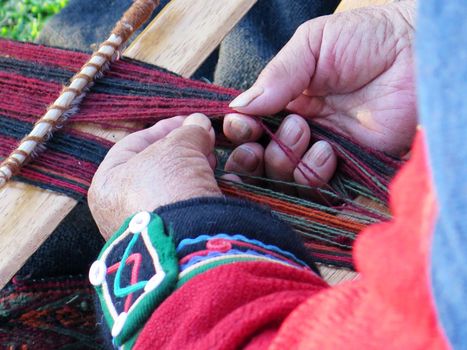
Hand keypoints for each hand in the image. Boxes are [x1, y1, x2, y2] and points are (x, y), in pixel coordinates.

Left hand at [88, 114, 220, 238]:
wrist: (185, 243)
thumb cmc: (168, 188)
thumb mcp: (178, 147)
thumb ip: (188, 131)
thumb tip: (200, 124)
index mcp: (107, 183)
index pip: (134, 144)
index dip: (165, 128)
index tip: (190, 122)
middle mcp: (119, 210)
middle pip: (156, 167)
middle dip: (184, 151)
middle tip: (205, 142)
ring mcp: (146, 229)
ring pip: (173, 189)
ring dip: (195, 172)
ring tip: (214, 163)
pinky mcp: (171, 242)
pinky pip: (186, 210)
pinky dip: (202, 196)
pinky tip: (221, 185)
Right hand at [223, 1, 416, 191]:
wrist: (415, 51)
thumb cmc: (366, 39)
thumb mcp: (313, 44)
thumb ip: (276, 76)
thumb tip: (238, 108)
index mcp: (284, 100)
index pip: (249, 127)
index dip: (239, 133)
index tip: (242, 127)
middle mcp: (299, 129)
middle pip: (260, 160)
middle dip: (253, 157)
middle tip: (260, 142)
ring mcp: (321, 150)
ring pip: (284, 177)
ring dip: (285, 160)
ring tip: (304, 129)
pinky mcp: (347, 167)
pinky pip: (318, 188)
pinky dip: (313, 173)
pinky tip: (326, 150)